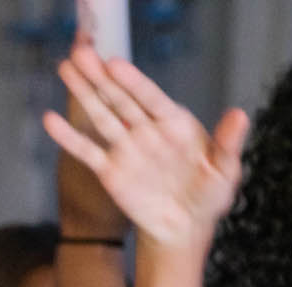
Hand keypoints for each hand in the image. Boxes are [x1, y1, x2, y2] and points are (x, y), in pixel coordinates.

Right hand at [42, 44, 248, 249]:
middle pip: (119, 99)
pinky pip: (87, 152)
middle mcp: (146, 130)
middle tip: (80, 54)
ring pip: (100, 116)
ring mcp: (126, 149)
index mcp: (174, 124)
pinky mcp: (109, 171)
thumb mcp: (226, 170)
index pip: (150, 97)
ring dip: (82, 94)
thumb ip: (228, 143)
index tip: (114, 64)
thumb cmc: (209, 196)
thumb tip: (240, 115)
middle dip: (99, 77)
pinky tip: (51, 120)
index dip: (133, 81)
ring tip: (65, 68)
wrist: (184, 227)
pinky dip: (69, 137)